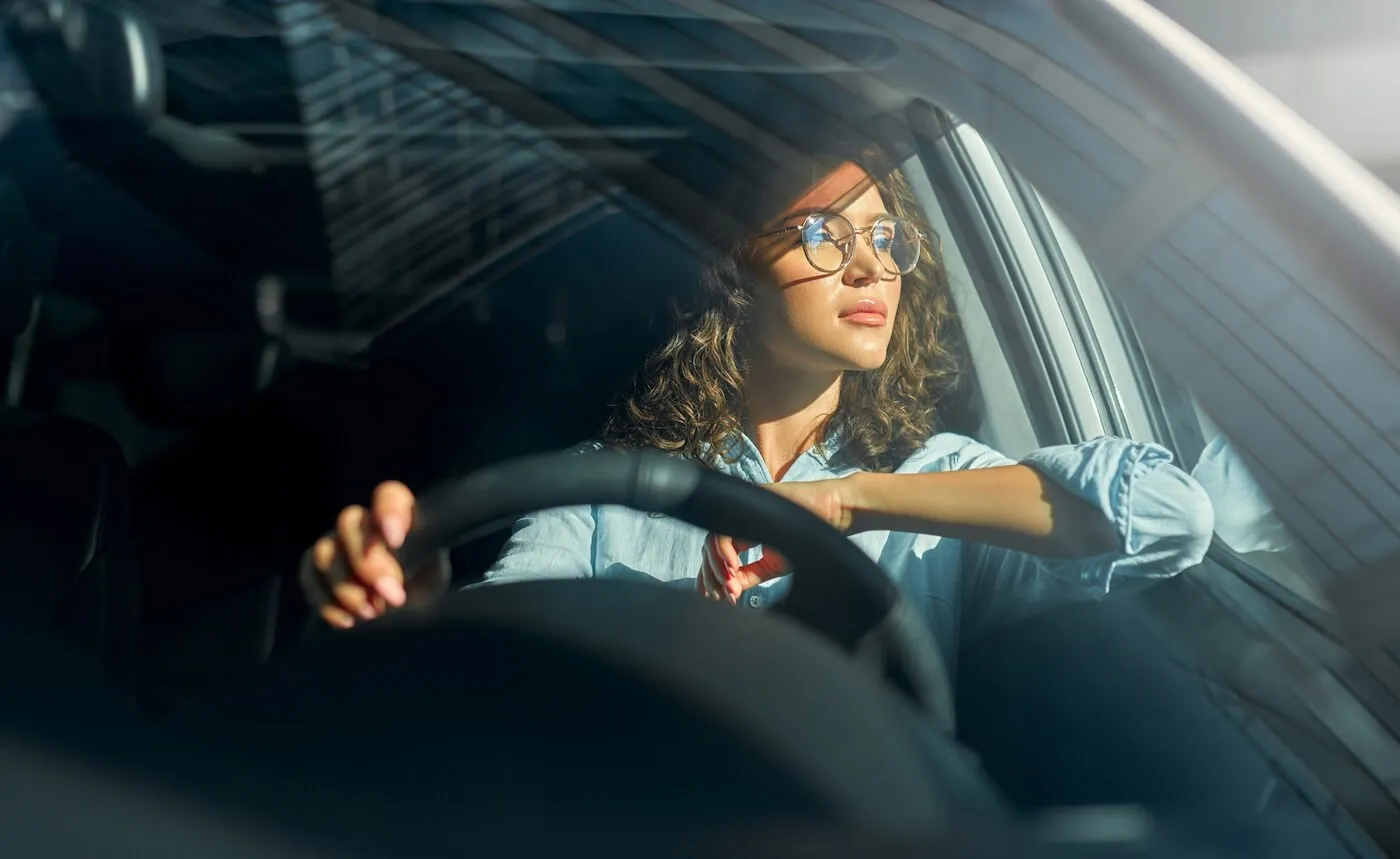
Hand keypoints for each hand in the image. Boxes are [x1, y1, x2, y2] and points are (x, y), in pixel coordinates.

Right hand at [298, 481, 450, 628]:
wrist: (407, 612)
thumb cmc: (424, 586)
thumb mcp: (435, 575)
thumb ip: (423, 566)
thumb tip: (396, 582)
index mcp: (399, 515)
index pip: (389, 496)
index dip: (388, 512)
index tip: (396, 541)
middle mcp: (364, 523)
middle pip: (349, 522)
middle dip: (367, 563)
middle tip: (393, 597)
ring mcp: (336, 543)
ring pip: (324, 551)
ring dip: (345, 587)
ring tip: (371, 614)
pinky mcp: (316, 568)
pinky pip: (308, 575)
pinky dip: (325, 601)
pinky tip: (347, 621)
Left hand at [697, 477, 853, 602]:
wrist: (830, 513)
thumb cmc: (806, 536)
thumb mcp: (773, 564)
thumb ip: (750, 575)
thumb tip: (730, 591)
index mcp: (742, 535)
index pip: (716, 556)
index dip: (710, 577)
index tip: (715, 598)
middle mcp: (737, 522)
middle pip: (710, 550)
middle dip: (712, 576)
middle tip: (721, 596)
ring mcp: (740, 512)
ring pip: (713, 541)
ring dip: (717, 567)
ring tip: (729, 586)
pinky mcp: (746, 504)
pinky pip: (725, 529)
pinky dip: (724, 551)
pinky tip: (733, 568)